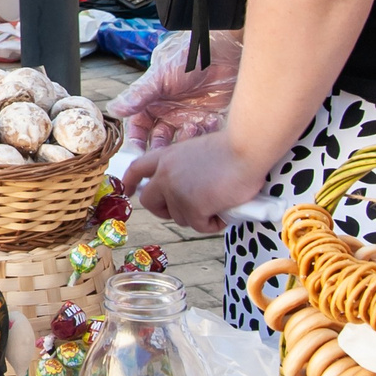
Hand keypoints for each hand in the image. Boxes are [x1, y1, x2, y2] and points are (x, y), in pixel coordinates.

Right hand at [107, 28, 241, 149]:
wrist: (224, 48)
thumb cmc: (189, 56)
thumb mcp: (160, 75)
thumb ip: (138, 95)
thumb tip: (113, 109)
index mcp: (153, 101)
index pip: (139, 126)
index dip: (137, 139)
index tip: (139, 150)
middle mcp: (169, 110)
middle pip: (160, 138)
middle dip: (161, 147)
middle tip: (164, 154)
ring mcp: (190, 115)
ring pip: (182, 140)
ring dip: (184, 141)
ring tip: (190, 129)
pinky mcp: (211, 117)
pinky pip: (206, 134)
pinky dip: (206, 132)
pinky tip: (209, 121)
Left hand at [122, 126, 271, 234]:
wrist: (247, 149)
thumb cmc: (231, 149)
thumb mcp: (195, 152)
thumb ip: (182, 168)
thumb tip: (184, 189)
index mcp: (166, 157)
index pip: (137, 169)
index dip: (129, 182)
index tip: (128, 192)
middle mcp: (165, 174)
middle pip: (149, 202)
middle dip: (163, 211)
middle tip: (185, 211)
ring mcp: (176, 192)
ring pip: (179, 217)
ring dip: (197, 216)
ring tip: (217, 203)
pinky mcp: (193, 207)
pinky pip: (199, 226)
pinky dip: (213, 223)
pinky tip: (224, 210)